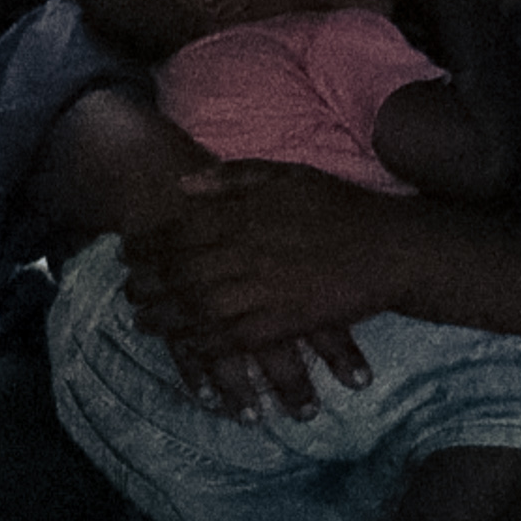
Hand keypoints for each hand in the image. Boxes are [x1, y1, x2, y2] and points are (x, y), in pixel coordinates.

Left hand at [123, 161, 409, 414]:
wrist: (394, 249)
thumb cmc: (341, 208)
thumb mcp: (288, 175)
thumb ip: (232, 178)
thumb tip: (181, 183)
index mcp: (246, 216)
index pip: (179, 233)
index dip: (147, 246)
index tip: (127, 253)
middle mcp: (248, 254)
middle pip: (179, 274)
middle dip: (146, 286)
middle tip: (127, 293)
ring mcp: (263, 291)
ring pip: (196, 309)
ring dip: (163, 318)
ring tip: (142, 322)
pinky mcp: (282, 323)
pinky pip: (230, 338)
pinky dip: (202, 344)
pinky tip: (184, 345)